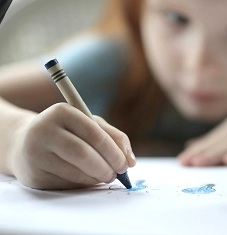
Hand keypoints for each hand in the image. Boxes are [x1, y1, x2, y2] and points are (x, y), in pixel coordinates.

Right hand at [8, 103, 134, 189]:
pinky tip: (87, 179)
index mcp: (62, 112)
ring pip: (75, 171)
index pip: (94, 134)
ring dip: (97, 178)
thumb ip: (114, 137)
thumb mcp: (90, 124)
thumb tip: (130, 161)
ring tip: (105, 176)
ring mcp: (35, 153)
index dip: (113, 152)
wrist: (25, 143)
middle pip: (83, 154)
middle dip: (106, 167)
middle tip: (117, 174)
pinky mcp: (32, 175)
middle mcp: (44, 130)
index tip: (126, 164)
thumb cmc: (67, 131)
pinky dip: (83, 184)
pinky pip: (66, 184)